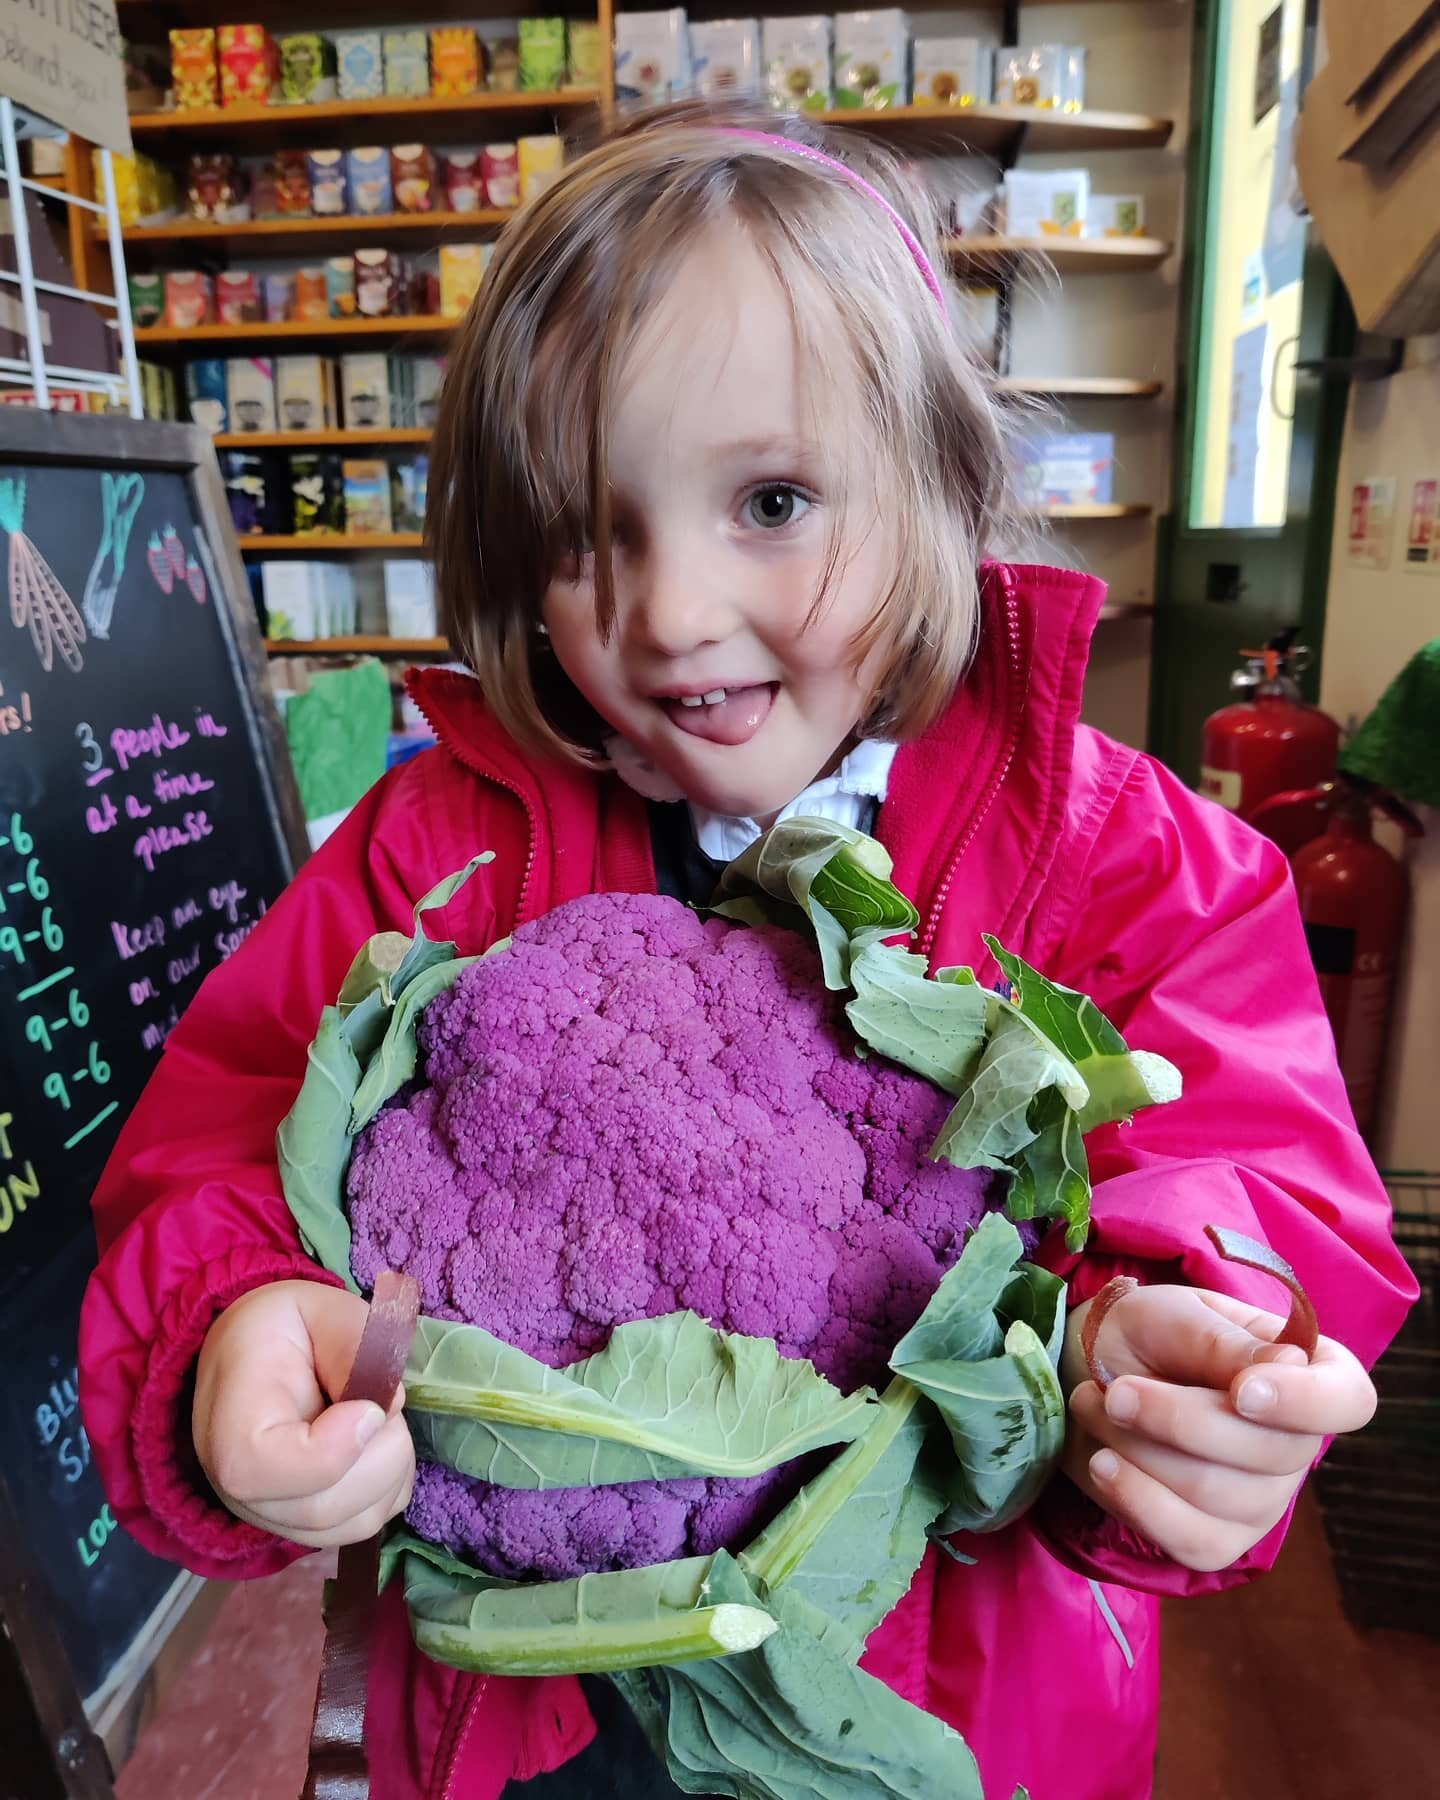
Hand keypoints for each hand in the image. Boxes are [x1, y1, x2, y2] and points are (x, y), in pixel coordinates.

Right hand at [194, 1279, 415, 1548]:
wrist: (249, 1355)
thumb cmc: (282, 1328)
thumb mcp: (315, 1305)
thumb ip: (352, 1341)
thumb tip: (390, 1402)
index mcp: (229, 1422)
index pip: (262, 1469)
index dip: (332, 1448)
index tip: (369, 1407)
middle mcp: (238, 1487)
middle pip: (323, 1507)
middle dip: (381, 1452)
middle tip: (383, 1402)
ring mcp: (270, 1514)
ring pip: (352, 1523)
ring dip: (393, 1469)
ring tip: (381, 1420)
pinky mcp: (304, 1526)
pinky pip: (365, 1525)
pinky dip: (392, 1487)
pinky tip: (379, 1446)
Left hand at [1060, 1283, 1375, 1572]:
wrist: (1096, 1371)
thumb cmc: (1150, 1334)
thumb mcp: (1176, 1314)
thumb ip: (1221, 1341)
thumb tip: (1286, 1365)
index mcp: (1307, 1372)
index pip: (1346, 1399)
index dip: (1304, 1402)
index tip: (1242, 1391)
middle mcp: (1298, 1444)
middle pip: (1271, 1454)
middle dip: (1177, 1420)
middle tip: (1115, 1390)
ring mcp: (1263, 1500)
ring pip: (1216, 1495)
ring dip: (1139, 1449)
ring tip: (1096, 1407)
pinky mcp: (1219, 1540)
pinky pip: (1190, 1540)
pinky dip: (1136, 1499)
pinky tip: (1102, 1463)